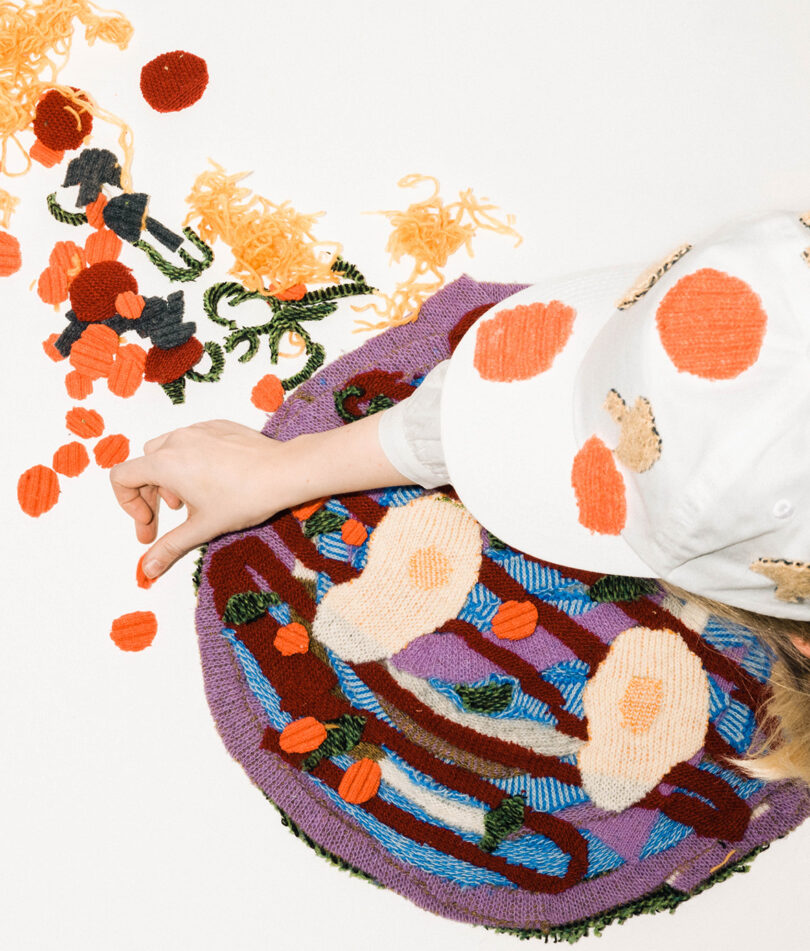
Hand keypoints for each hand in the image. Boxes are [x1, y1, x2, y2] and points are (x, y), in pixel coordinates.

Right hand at [110, 412, 411, 579]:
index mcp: (165, 463)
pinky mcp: (218, 426)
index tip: (150, 522)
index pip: (121, 476)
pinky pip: (192, 441)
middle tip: (166, 518)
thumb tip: (146, 570)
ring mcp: (198, 429)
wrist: (284, 472)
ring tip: (193, 500)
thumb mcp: (202, 527)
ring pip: (167, 451)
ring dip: (170, 477)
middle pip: (144, 465)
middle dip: (150, 495)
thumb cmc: (244, 498)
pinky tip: (214, 481)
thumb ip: (169, 547)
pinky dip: (192, 461)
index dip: (128, 503)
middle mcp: (177, 440)